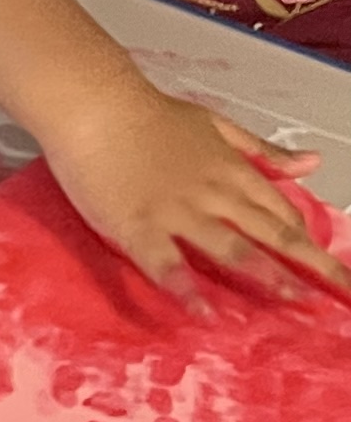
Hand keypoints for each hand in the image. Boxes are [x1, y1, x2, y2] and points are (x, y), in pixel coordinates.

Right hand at [40, 82, 346, 305]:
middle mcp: (215, 195)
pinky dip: (188, 292)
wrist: (94, 106)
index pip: (280, 211)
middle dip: (310, 265)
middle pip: (271, 235)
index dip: (305, 239)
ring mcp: (178, 213)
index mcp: (232, 170)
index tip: (322, 265)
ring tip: (292, 304)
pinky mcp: (139, 228)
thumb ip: (262, 149)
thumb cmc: (148, 113)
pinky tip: (206, 315)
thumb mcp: (214, 123)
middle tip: (340, 293)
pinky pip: (168, 266)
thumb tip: (314, 163)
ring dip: (266, 278)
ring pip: (232, 251)